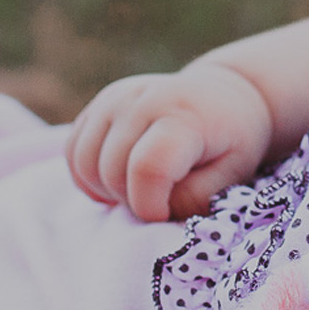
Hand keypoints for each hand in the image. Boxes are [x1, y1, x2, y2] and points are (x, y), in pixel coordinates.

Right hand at [65, 63, 271, 221]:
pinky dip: (91, 178)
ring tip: (145, 192)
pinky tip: (122, 181)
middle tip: (163, 203)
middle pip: (111, 171)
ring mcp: (112, 99)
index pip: (147, 169)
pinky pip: (74, 154)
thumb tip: (153, 213)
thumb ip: (196, 198)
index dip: (151, 205)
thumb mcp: (234, 174)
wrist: (225, 95)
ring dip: (109, 192)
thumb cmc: (234, 142)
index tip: (167, 214)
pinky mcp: (96, 106)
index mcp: (182, 116)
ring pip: (85, 165)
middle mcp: (140, 100)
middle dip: (133, 202)